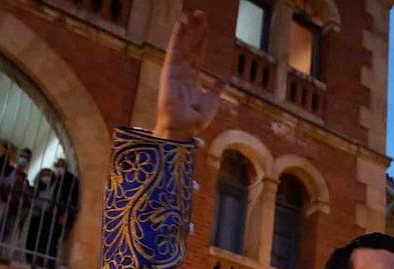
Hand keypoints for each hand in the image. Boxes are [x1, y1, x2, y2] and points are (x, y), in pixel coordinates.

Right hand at [154, 9, 224, 139]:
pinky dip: (177, 37)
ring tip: (192, 14)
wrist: (182, 130)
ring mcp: (175, 71)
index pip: (197, 55)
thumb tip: (225, 78)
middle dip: (195, 30)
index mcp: (191, 79)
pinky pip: (174, 51)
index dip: (201, 40)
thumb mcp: (211, 101)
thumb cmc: (194, 121)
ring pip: (182, 45)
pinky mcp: (169, 72)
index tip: (205, 26)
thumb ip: (216, 88)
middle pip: (190, 46)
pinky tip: (181, 24)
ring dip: (187, 29)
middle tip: (200, 13)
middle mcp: (182, 73)